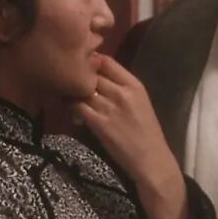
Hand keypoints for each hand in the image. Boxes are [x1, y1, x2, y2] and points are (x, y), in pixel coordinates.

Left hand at [73, 55, 193, 218]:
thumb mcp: (140, 102)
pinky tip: (70, 108)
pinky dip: (70, 105)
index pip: (107, 61)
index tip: (83, 66)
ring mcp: (109, 107)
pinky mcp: (98, 123)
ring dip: (71, 90)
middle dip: (78, 75)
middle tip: (69, 80)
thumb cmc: (146, 131)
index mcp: (134, 85)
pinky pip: (77, 106)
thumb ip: (122, 87)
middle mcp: (121, 92)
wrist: (150, 158)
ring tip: (67, 93)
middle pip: (91, 73)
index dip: (92, 60)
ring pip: (81, 88)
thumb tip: (97, 76)